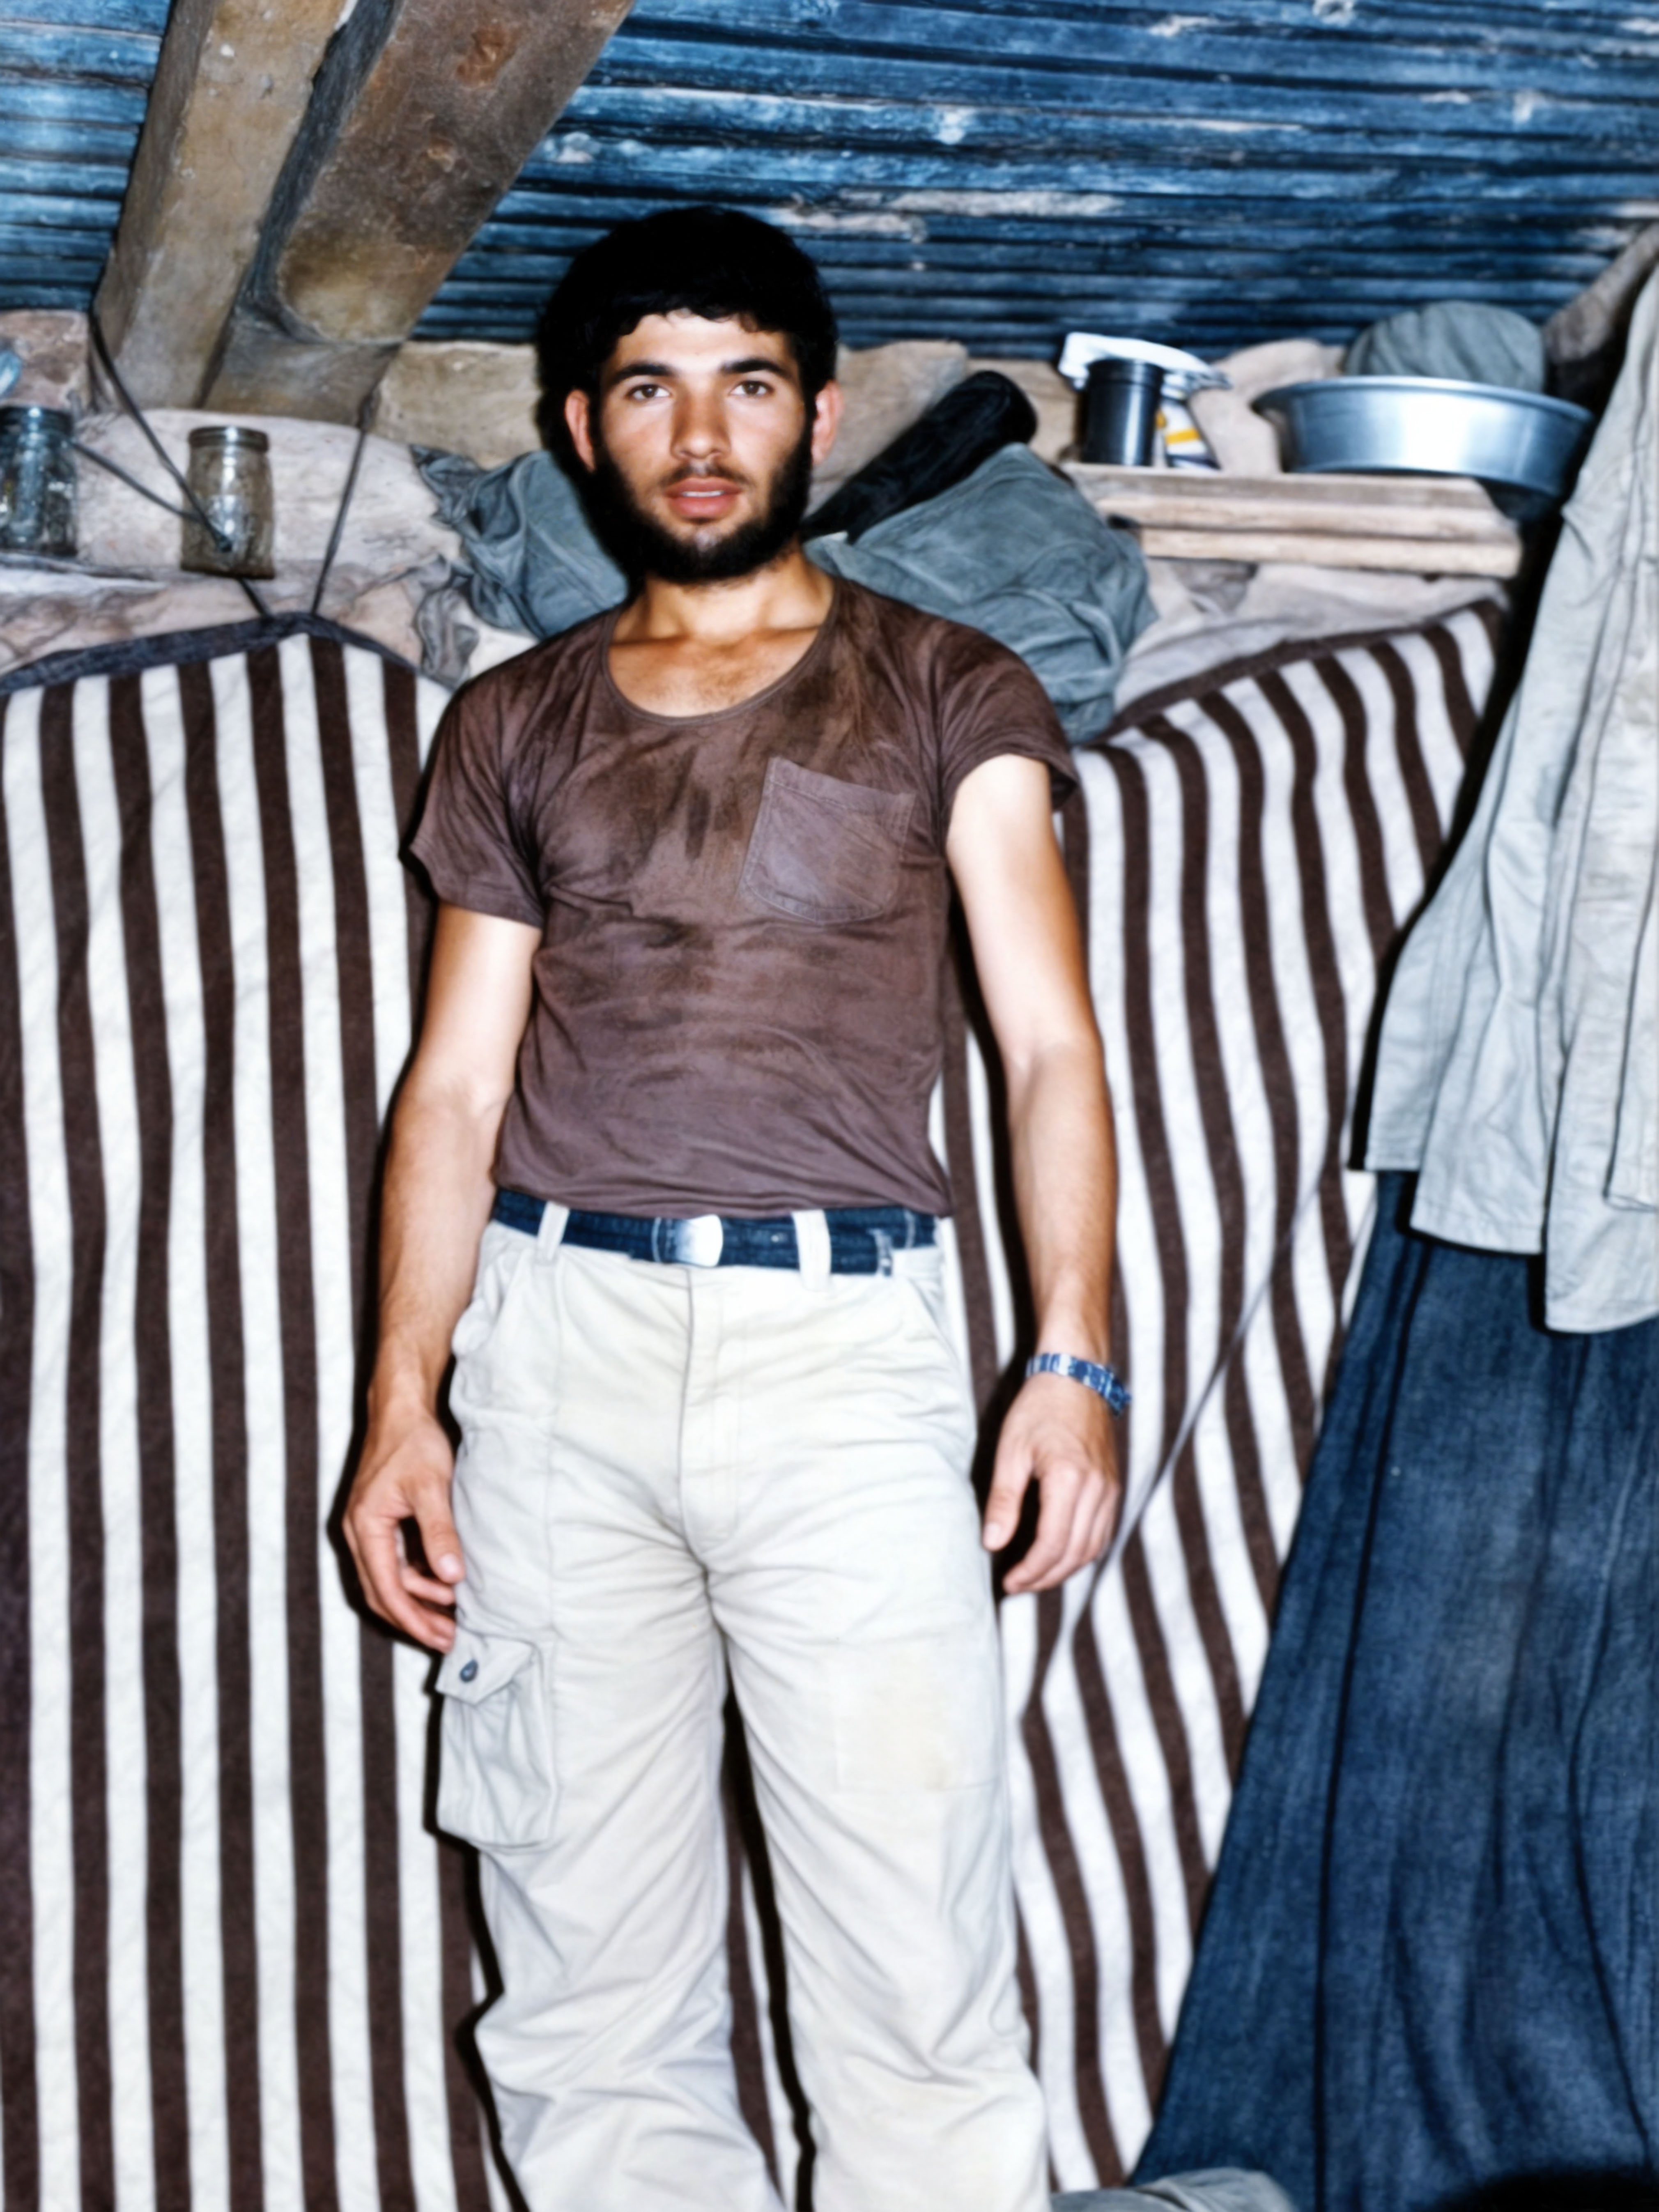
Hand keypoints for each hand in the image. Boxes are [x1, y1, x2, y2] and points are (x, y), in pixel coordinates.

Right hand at [343, 1400, 464, 1649]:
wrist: (402, 1408)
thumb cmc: (413, 1441)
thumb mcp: (430, 1485)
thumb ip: (439, 1531)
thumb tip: (451, 1576)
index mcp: (365, 1527)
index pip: (385, 1588)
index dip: (412, 1619)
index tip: (439, 1638)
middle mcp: (360, 1533)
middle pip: (382, 1592)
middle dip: (414, 1619)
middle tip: (448, 1640)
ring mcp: (370, 1528)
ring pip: (390, 1579)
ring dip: (419, 1600)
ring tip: (453, 1619)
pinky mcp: (383, 1521)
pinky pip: (397, 1562)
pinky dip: (420, 1578)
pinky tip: (445, 1586)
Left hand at [982, 1371, 1121, 1593]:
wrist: (1076, 1377)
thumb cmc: (1039, 1409)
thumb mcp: (1010, 1451)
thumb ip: (1004, 1500)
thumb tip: (992, 1544)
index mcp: (1069, 1479)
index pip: (1052, 1543)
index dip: (1030, 1570)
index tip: (1009, 1582)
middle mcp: (1097, 1489)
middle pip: (1076, 1553)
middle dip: (1046, 1577)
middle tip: (1018, 1585)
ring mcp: (1110, 1489)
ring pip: (1093, 1548)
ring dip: (1065, 1569)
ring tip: (1035, 1576)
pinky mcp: (1114, 1487)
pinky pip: (1103, 1533)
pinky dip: (1083, 1552)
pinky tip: (1061, 1556)